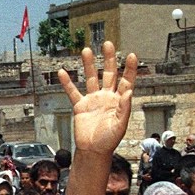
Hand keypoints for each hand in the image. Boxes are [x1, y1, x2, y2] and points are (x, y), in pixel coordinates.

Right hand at [59, 42, 137, 156]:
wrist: (93, 151)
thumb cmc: (109, 141)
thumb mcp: (120, 125)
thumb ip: (125, 108)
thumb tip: (129, 91)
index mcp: (119, 101)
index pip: (126, 81)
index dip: (129, 69)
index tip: (131, 55)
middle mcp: (106, 97)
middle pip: (109, 74)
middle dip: (109, 59)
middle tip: (108, 44)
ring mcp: (93, 100)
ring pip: (91, 78)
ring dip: (89, 65)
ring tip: (86, 50)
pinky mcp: (80, 106)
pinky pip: (73, 92)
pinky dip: (67, 83)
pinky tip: (62, 72)